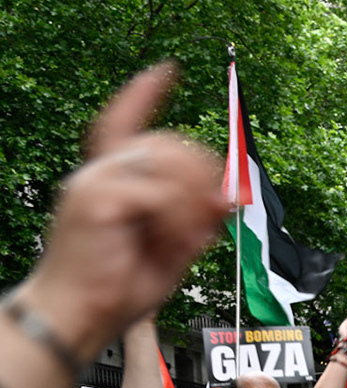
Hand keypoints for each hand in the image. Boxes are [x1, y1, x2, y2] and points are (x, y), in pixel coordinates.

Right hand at [16, 64, 226, 359]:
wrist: (78, 317)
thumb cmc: (116, 289)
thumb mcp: (172, 252)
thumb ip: (199, 222)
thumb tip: (227, 196)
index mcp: (111, 181)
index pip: (125, 122)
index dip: (145, 94)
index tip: (168, 70)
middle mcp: (99, 174)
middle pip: (165, 143)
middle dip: (201, 173)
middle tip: (213, 213)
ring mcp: (95, 182)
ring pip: (167, 164)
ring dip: (191, 203)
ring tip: (185, 239)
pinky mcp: (98, 199)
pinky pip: (161, 194)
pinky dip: (178, 221)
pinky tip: (173, 243)